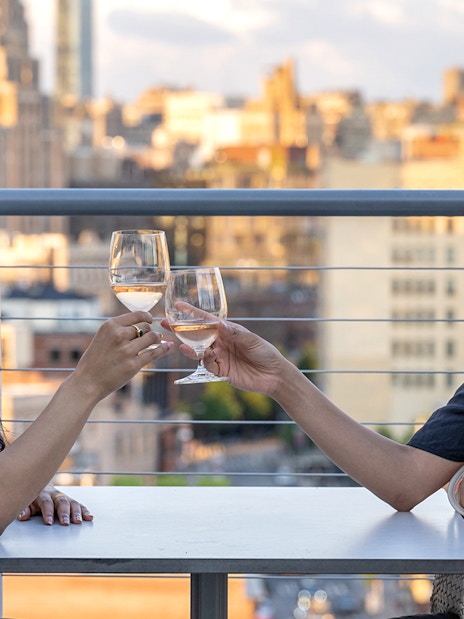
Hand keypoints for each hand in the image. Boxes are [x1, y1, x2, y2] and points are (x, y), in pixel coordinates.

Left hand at [18, 484, 92, 525]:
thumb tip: (23, 515)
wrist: (41, 484)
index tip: (49, 522)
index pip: (46, 502)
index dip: (48, 512)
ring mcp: (64, 496)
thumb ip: (24, 509)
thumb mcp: (26, 502)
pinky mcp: (71, 500)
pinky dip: (85, 511)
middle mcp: (55, 494)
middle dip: (64, 513)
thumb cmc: (32, 498)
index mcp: (43, 494)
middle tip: (65, 523)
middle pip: (61, 502)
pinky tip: (89, 517)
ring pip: (72, 502)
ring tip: (78, 522)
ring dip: (76, 513)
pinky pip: (79, 505)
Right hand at [72, 311, 172, 403]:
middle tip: (151, 334)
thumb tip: (141, 322)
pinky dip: (164, 349)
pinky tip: (168, 346)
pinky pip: (154, 353)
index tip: (150, 320)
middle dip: (150, 330)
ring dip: (157, 338)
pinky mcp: (133, 365)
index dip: (147, 317)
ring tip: (158, 340)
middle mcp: (118, 335)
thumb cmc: (95, 360)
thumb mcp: (102, 337)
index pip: (137, 315)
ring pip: (152, 337)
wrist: (87, 381)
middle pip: (145, 326)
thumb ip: (119, 329)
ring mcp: (126, 350)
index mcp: (110, 325)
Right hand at [162, 305, 288, 397]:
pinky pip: (205, 364)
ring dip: (188, 347)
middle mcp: (220, 342)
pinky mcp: (219, 370)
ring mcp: (218, 356)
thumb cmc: (265, 352)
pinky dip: (201, 359)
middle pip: (196, 334)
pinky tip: (202, 354)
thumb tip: (220, 324)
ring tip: (181, 344)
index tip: (178, 305)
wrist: (273, 375)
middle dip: (180, 329)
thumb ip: (235, 333)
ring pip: (197, 350)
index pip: (206, 320)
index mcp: (227, 330)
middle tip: (164, 323)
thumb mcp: (252, 340)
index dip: (192, 313)